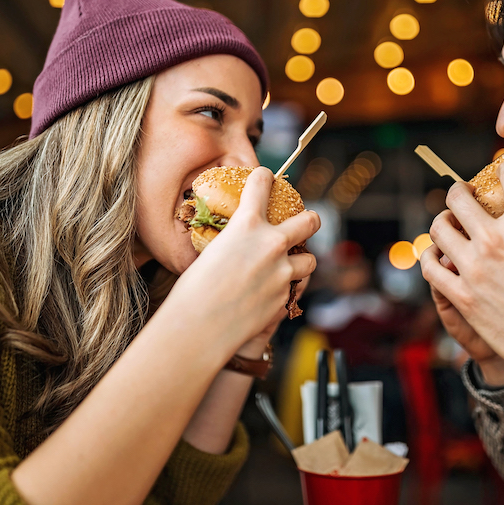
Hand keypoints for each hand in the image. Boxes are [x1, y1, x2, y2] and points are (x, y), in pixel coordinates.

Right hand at [161, 167, 318, 363]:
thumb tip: (237, 244)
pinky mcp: (285, 297)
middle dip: (310, 219)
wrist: (200, 327)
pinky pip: (294, 289)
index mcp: (246, 224)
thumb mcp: (211, 252)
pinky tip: (271, 294)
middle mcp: (271, 243)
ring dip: (301, 261)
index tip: (266, 178)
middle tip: (309, 221)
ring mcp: (282, 272)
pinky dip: (286, 289)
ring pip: (310, 260)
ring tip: (291, 266)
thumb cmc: (193, 290)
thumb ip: (233, 243)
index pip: (261, 185)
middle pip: (308, 222)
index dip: (264, 178)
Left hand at [420, 161, 503, 385]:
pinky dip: (430, 258)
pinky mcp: (462, 296)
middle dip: (459, 191)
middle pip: (458, 197)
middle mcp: (495, 239)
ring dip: (442, 222)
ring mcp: (474, 267)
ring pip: (439, 228)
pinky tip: (436, 257)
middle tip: (463, 195)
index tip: (503, 171)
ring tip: (447, 224)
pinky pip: (430, 268)